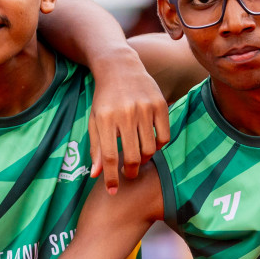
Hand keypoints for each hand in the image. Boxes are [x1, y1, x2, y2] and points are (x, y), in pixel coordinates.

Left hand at [88, 46, 169, 192]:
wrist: (120, 68)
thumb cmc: (104, 99)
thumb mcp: (95, 121)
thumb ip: (96, 148)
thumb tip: (97, 176)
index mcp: (105, 119)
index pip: (110, 157)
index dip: (111, 177)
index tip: (112, 190)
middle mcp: (126, 114)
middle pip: (133, 156)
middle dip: (131, 171)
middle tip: (129, 173)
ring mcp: (145, 108)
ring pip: (150, 149)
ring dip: (145, 159)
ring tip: (138, 156)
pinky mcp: (160, 104)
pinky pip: (164, 136)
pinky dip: (159, 145)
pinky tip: (150, 143)